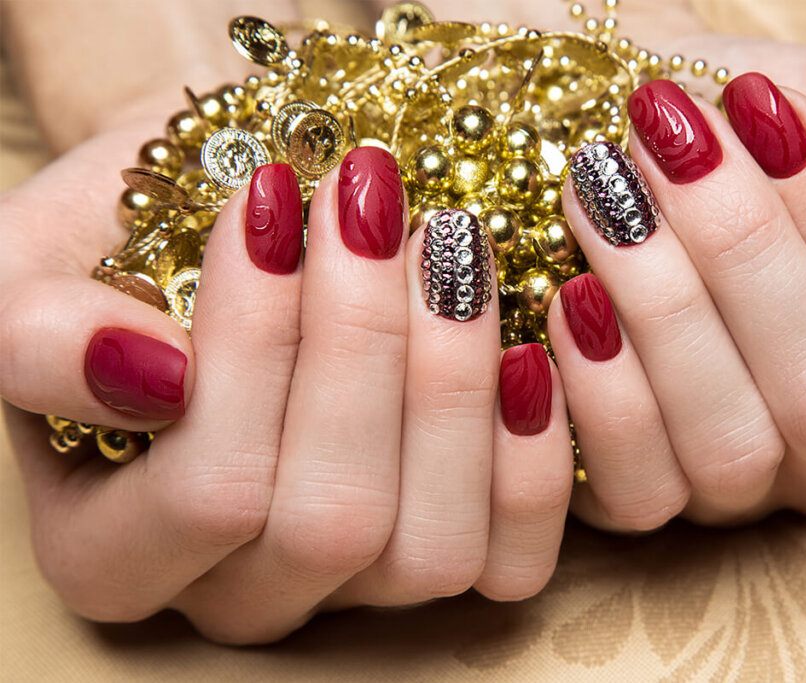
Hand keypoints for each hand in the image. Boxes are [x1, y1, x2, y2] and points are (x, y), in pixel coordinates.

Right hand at [1, 130, 573, 642]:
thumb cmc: (127, 241)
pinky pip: (513, 560)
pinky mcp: (451, 553)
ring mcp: (356, 587)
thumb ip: (41, 342)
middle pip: (335, 523)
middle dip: (366, 345)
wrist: (225, 221)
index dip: (257, 345)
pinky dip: (530, 454)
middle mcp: (243, 589)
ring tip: (451, 249)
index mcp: (118, 550)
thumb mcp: (31, 270)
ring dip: (454, 383)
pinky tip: (523, 352)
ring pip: (432, 548)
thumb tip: (153, 377)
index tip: (275, 202)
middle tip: (374, 207)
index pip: (211, 492)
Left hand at [551, 50, 805, 527]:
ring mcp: (740, 488)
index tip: (755, 106)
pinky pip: (637, 490)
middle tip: (663, 141)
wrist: (643, 155)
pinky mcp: (641, 497)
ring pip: (729, 449)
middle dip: (739, 252)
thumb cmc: (759, 137)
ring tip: (602, 194)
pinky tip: (574, 294)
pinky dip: (602, 392)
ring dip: (660, 307)